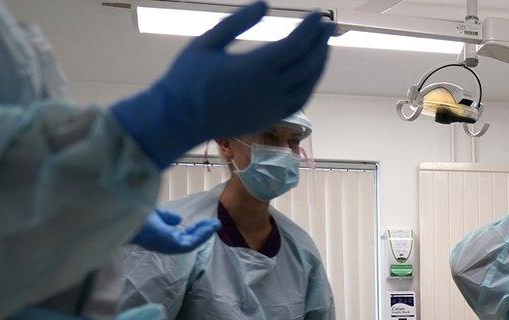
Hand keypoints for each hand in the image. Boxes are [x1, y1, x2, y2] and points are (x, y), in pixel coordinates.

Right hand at [111, 2, 335, 167]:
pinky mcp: (269, 118)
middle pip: (308, 64)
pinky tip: (310, 73)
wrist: (178, 119)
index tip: (319, 14)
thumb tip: (265, 5)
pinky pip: (299, 100)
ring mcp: (271, 107)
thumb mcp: (207, 42)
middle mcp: (269, 90)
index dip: (310, 28)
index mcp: (255, 68)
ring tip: (323, 46)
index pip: (295, 45)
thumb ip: (237, 22)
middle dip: (321, 43)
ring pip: (308, 85)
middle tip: (329, 26)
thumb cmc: (187, 78)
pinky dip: (310, 84)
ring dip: (320, 64)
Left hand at [130, 209, 220, 253]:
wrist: (125, 214)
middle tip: (216, 224)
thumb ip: (166, 217)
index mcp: (159, 236)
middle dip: (202, 232)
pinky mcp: (170, 245)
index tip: (205, 223)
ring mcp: (167, 245)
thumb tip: (177, 219)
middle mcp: (164, 243)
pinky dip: (201, 235)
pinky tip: (209, 227)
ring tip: (216, 225)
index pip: (180, 235)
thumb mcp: (154, 213)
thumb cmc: (135, 212)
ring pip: (191, 242)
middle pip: (187, 239)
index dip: (194, 229)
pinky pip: (190, 242)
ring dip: (205, 233)